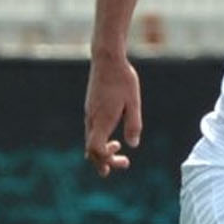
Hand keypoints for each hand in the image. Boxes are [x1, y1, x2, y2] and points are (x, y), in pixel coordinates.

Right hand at [83, 54, 141, 177]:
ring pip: (90, 140)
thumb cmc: (123, 80)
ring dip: (102, 151)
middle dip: (104, 161)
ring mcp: (90, 113)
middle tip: (125, 163)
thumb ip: (133, 124)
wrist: (107, 59)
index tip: (122, 153)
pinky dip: (99, 140)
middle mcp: (92, 119)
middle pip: (91, 149)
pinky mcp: (91, 108)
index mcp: (102, 119)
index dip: (106, 158)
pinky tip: (111, 139)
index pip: (95, 149)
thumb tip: (133, 144)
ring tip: (118, 152)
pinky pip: (91, 131)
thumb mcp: (134, 102)